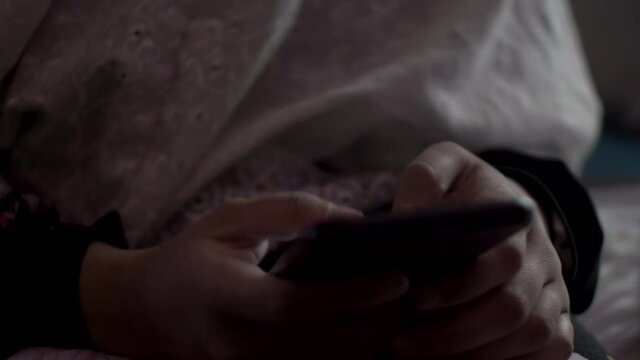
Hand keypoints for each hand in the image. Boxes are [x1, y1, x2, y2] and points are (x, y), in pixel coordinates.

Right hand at [81, 193, 409, 359]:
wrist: (150, 310)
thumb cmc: (194, 255)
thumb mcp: (230, 218)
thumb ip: (288, 213)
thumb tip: (351, 222)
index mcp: (220, 294)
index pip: (291, 305)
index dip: (347, 295)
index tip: (397, 276)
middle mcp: (234, 344)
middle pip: (320, 346)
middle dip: (378, 323)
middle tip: (426, 296)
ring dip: (374, 343)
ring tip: (416, 314)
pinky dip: (353, 355)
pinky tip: (382, 333)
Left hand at [391, 142, 572, 359]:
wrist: (504, 206)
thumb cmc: (463, 190)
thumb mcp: (444, 167)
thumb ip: (425, 178)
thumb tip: (407, 216)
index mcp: (516, 214)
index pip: (500, 256)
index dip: (460, 284)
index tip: (417, 300)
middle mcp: (543, 254)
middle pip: (512, 305)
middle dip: (455, 331)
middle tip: (402, 344)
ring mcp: (553, 287)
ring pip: (531, 333)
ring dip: (475, 353)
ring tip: (421, 357)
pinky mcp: (557, 315)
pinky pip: (550, 350)